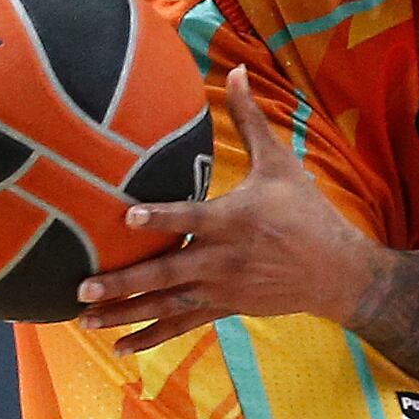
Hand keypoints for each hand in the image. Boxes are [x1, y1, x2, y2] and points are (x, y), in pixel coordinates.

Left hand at [77, 66, 377, 354]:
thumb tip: (238, 69)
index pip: (190, 217)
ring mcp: (221, 288)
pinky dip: (150, 337)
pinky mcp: (224, 308)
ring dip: (124, 313)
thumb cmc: (305, 211)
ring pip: (166, 303)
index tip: (126, 218)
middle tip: (82, 285)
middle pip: (166, 271)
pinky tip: (117, 348)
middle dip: (123, 280)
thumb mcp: (280, 164)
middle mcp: (223, 258)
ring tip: (83, 319)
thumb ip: (251, 121)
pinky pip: (181, 324)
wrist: (336, 270)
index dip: (160, 218)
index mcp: (234, 219)